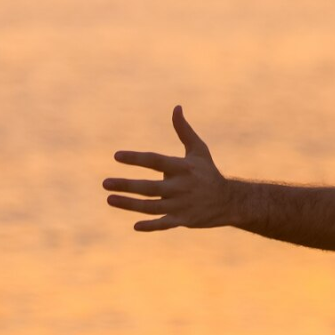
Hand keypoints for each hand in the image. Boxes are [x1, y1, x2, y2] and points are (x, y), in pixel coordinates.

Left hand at [104, 105, 231, 230]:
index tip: (116, 155)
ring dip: (129, 205)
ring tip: (109, 198)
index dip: (136, 158)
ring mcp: (182, 206)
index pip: (156, 161)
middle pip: (149, 187)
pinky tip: (135, 226)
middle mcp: (182, 187)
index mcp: (183, 168)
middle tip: (105, 183)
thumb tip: (176, 107)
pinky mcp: (183, 220)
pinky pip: (164, 224)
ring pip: (151, 207)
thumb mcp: (198, 150)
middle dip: (127, 185)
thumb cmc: (208, 172)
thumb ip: (184, 130)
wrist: (229, 201)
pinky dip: (151, 226)